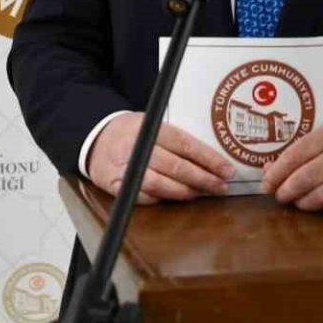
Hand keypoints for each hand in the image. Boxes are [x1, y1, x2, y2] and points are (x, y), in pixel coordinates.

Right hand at [86, 112, 234, 203]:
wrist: (95, 138)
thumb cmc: (131, 132)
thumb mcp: (151, 124)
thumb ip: (175, 139)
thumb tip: (209, 160)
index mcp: (150, 128)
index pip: (185, 144)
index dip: (208, 159)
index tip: (226, 170)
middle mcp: (137, 146)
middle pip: (176, 167)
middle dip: (203, 179)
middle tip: (221, 186)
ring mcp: (125, 167)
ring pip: (161, 185)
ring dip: (185, 191)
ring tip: (200, 193)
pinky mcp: (115, 185)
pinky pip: (143, 197)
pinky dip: (162, 199)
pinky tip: (176, 198)